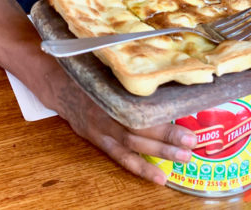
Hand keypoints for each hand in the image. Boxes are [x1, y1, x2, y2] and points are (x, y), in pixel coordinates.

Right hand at [54, 80, 194, 184]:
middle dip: (165, 137)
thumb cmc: (89, 77)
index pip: (137, 107)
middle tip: (190, 142)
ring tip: (183, 158)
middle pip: (136, 128)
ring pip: (131, 145)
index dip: (160, 116)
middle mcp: (105, 113)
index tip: (185, 115)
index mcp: (109, 93)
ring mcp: (101, 129)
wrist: (60, 88)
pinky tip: (158, 178)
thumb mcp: (108, 71)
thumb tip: (167, 76)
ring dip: (158, 153)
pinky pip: (120, 157)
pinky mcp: (99, 140)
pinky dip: (139, 168)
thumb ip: (129, 78)